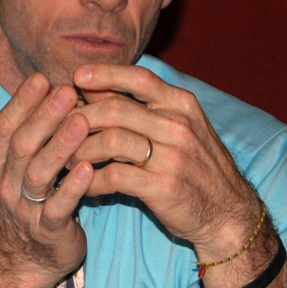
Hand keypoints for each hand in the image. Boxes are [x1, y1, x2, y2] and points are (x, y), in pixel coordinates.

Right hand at [0, 72, 93, 285]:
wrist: (23, 261)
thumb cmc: (31, 202)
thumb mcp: (23, 167)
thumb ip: (35, 135)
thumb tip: (59, 88)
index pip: (4, 126)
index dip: (23, 101)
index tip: (43, 77)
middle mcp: (4, 184)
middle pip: (21, 145)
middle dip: (44, 116)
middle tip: (66, 90)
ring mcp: (23, 209)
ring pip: (38, 173)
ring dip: (60, 146)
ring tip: (81, 121)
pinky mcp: (47, 232)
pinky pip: (58, 208)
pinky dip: (73, 188)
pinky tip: (90, 170)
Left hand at [71, 63, 261, 259]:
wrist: (228, 213)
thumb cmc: (196, 168)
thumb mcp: (180, 129)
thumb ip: (144, 108)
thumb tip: (96, 87)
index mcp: (182, 105)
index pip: (138, 78)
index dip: (104, 74)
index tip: (76, 77)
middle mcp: (178, 126)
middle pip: (115, 109)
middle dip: (80, 117)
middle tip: (58, 128)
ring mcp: (172, 156)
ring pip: (110, 140)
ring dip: (81, 149)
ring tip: (65, 160)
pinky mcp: (163, 187)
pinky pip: (115, 176)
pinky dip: (92, 180)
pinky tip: (83, 185)